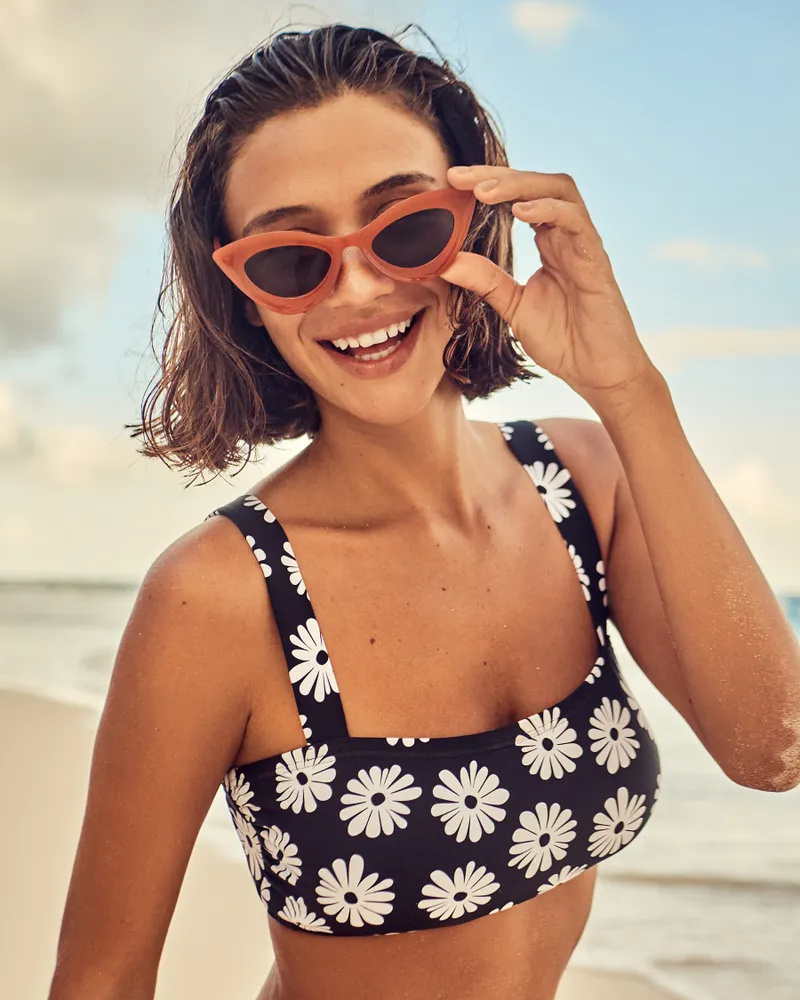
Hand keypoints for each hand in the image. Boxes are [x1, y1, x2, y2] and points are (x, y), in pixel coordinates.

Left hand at [442, 165, 657, 401]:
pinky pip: (576, 222)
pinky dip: (548, 210)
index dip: (488, 183)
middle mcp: (567, 236)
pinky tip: (520, 212)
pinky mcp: (597, 262)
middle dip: (497, 175)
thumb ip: (485, 281)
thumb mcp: (514, 307)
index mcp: (549, 242)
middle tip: (459, 177)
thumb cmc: (563, 340)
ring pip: (559, 191)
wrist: (597, 373)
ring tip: (484, 192)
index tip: (452, 181)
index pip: (520, 196)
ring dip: (520, 185)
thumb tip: (446, 262)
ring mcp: (584, 245)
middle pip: (538, 183)